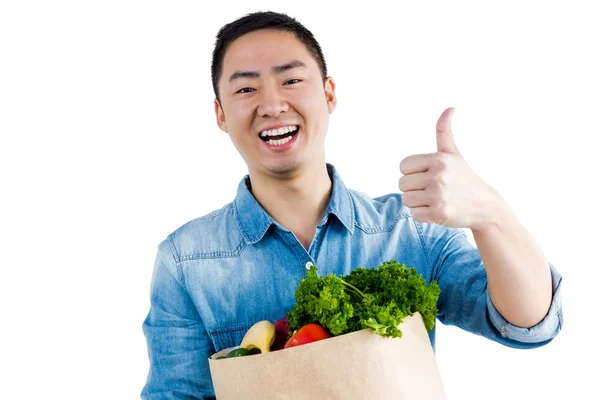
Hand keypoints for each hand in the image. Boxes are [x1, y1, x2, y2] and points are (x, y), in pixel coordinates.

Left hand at [398, 107, 501, 229]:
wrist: (485, 206)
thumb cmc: (464, 178)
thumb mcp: (454, 153)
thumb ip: (444, 131)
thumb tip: (450, 108)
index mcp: (439, 159)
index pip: (403, 166)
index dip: (412, 172)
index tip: (427, 175)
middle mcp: (438, 176)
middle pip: (402, 183)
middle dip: (414, 188)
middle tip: (433, 189)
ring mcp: (438, 195)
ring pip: (406, 199)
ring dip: (417, 202)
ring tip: (435, 199)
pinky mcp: (438, 213)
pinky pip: (414, 215)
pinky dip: (423, 215)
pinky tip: (438, 210)